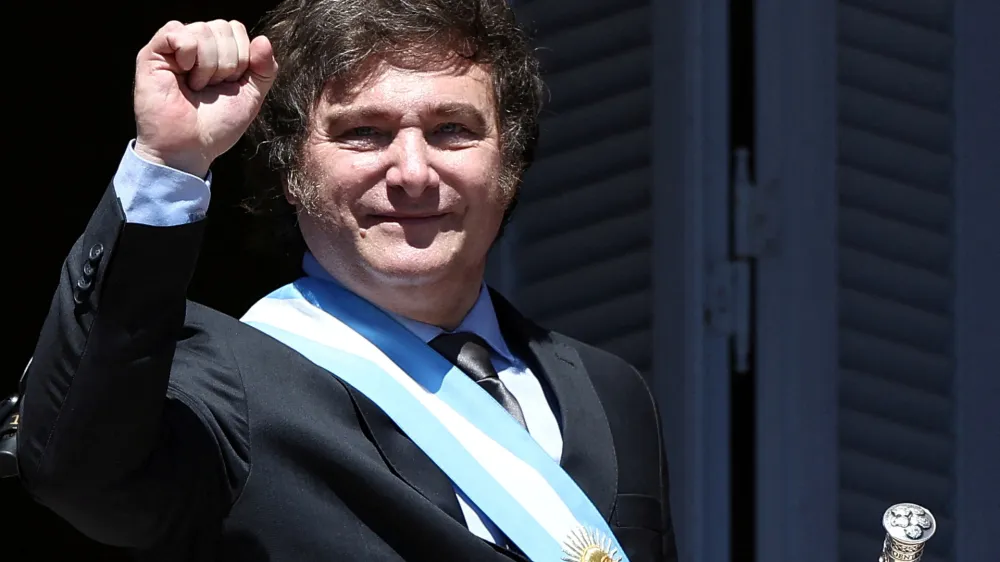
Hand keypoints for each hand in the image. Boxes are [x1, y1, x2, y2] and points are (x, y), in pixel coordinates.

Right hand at [132, 20, 278, 177]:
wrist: (190, 147)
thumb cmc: (216, 126)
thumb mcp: (251, 96)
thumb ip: (265, 69)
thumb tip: (263, 39)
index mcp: (218, 52)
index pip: (236, 29)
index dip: (241, 58)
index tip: (229, 85)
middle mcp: (196, 46)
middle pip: (222, 27)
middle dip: (227, 63)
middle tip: (211, 88)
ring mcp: (174, 48)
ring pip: (202, 29)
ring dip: (207, 66)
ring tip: (196, 87)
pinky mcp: (153, 53)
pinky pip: (176, 31)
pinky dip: (187, 54)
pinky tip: (183, 73)